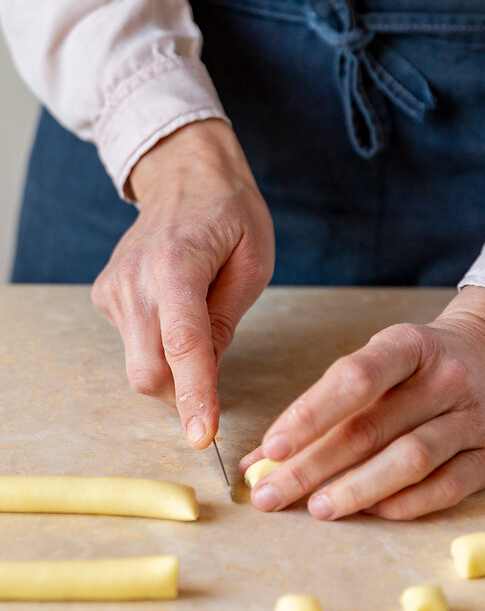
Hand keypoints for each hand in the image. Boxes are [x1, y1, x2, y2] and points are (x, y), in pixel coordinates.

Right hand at [91, 119, 273, 448]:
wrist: (183, 174)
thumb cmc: (231, 214)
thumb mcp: (253, 264)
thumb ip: (227, 320)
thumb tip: (205, 374)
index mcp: (176, 266)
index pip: (183, 346)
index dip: (195, 395)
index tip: (202, 436)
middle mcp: (135, 280)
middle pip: (148, 371)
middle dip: (181, 395)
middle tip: (213, 387)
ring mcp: (114, 288)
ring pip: (139, 363)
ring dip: (172, 368)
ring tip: (199, 321)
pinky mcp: (105, 295)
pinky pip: (132, 344)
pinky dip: (157, 347)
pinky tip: (176, 312)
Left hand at [239, 287, 484, 519]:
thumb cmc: (419, 364)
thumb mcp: (377, 360)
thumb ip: (324, 404)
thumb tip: (260, 459)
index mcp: (410, 344)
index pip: (354, 378)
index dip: (310, 415)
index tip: (272, 448)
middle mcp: (447, 377)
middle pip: (371, 428)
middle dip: (313, 466)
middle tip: (271, 495)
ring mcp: (475, 416)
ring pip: (410, 460)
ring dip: (357, 489)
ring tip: (317, 509)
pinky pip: (446, 487)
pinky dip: (404, 504)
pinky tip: (370, 512)